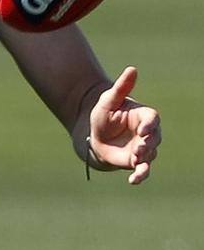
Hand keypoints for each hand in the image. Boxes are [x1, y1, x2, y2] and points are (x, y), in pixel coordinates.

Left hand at [89, 66, 160, 184]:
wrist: (95, 135)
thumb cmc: (103, 114)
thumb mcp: (108, 100)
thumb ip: (121, 87)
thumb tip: (132, 69)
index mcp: (144, 116)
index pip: (152, 119)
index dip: (150, 125)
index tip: (143, 130)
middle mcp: (148, 133)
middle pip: (154, 138)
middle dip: (148, 144)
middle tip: (139, 148)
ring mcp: (144, 148)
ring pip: (150, 155)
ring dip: (144, 160)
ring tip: (136, 162)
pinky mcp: (136, 161)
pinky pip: (142, 170)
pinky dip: (140, 175)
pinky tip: (133, 180)